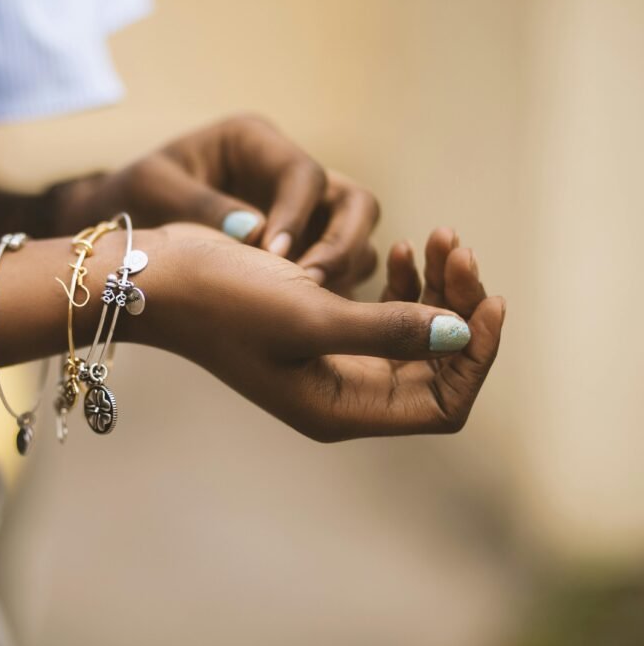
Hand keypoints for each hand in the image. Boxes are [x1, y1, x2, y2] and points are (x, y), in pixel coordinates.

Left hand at [58, 115, 380, 292]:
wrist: (119, 229)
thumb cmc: (131, 198)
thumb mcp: (152, 190)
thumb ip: (201, 207)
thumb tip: (257, 234)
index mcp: (254, 142)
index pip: (303, 174)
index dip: (297, 215)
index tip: (274, 255)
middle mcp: (286, 175)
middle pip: (354, 202)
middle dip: (342, 244)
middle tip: (309, 285)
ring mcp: (302, 214)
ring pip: (355, 239)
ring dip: (341, 272)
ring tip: (307, 307)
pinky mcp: (301, 251)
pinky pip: (336, 271)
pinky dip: (330, 293)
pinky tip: (302, 319)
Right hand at [132, 224, 504, 440]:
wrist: (159, 275)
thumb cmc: (222, 299)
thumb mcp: (308, 315)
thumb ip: (388, 330)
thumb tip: (460, 334)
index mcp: (340, 408)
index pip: (443, 403)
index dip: (476, 357)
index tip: (487, 299)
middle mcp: (341, 391)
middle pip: (435, 363)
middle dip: (458, 306)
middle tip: (457, 247)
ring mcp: (330, 360)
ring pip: (414, 333)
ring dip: (434, 288)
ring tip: (438, 238)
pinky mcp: (319, 325)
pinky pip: (383, 312)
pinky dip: (401, 281)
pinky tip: (399, 249)